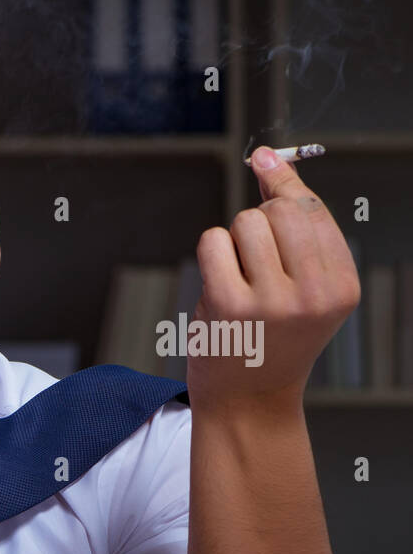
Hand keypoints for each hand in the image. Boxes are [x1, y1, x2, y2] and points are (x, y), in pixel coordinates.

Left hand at [187, 145, 360, 410]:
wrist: (247, 399)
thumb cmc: (272, 335)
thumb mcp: (305, 285)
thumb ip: (296, 222)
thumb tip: (266, 154)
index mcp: (341, 286)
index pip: (314, 209)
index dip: (284, 189)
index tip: (267, 176)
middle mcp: (312, 293)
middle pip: (279, 209)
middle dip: (259, 220)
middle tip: (256, 260)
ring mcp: (270, 300)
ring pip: (245, 222)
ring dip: (234, 241)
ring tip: (241, 279)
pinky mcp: (228, 304)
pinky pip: (213, 241)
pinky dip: (211, 253)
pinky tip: (218, 283)